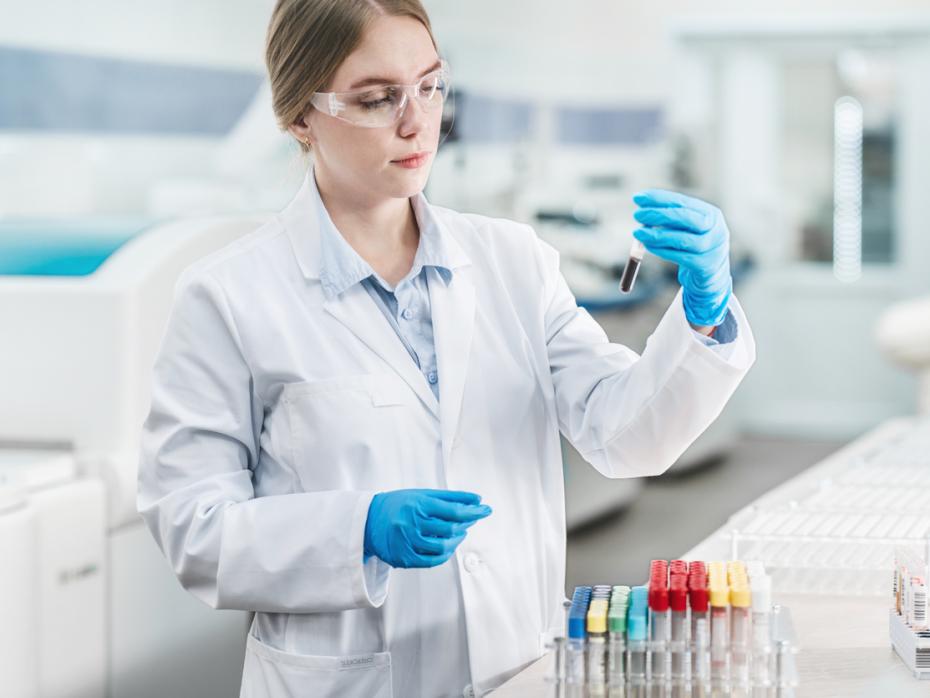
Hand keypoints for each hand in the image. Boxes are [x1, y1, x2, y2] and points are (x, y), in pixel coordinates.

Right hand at [363, 488, 491, 567]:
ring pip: (443, 547)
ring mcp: (407, 542)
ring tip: (459, 532)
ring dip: (457, 540)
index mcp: (418, 504)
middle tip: (472, 518)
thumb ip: (450, 497)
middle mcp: (412, 523)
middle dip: (467, 524)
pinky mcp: (404, 558)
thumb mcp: (422, 494)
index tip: (486, 510)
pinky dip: (445, 554)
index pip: (453, 511)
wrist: (368, 521)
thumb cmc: (399, 504)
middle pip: (450, 529)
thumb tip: (477, 499)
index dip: (474, 512)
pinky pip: (432, 561)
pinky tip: (448, 545)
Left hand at [632, 189, 732, 326]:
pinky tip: (648, 246)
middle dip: (658, 214)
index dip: (659, 199)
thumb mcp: (687, 229)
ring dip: (656, 235)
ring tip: (638, 233)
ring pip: (681, 239)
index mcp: (711, 214)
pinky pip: (679, 257)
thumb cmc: (694, 247)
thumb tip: (643, 210)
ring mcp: (712, 248)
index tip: (638, 198)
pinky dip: (661, 250)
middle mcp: (715, 229)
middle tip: (637, 214)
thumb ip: (669, 219)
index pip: (682, 202)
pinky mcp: (704, 266)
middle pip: (684, 217)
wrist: (712, 276)